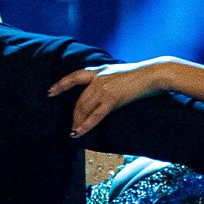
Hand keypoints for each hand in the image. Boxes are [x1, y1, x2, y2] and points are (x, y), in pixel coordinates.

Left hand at [47, 59, 173, 136]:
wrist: (153, 74)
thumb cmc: (140, 75)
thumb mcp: (119, 73)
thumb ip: (108, 79)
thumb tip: (104, 91)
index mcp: (99, 70)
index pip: (74, 77)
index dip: (61, 85)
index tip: (50, 92)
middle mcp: (97, 78)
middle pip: (79, 100)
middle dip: (73, 115)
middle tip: (71, 126)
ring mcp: (103, 88)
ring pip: (83, 108)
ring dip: (77, 122)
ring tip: (75, 132)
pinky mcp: (112, 99)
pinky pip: (95, 116)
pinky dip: (85, 125)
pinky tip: (78, 133)